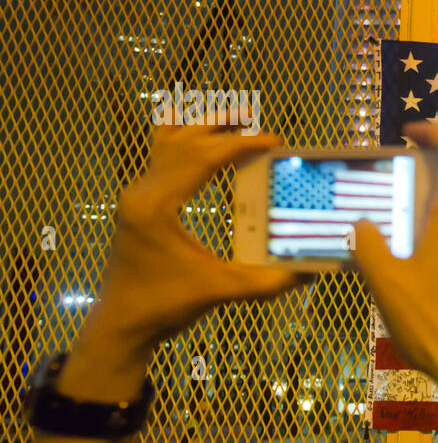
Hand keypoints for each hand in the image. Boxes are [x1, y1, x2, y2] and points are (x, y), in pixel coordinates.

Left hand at [78, 113, 310, 367]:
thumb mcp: (219, 291)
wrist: (122, 324)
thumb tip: (310, 273)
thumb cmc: (164, 306)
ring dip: (199, 127)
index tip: (274, 141)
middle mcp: (143, 191)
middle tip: (256, 119)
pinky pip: (159, 158)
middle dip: (222, 126)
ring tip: (232, 119)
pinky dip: (181, 141)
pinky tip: (199, 138)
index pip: (203, 158)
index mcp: (157, 205)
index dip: (241, 145)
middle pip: (184, 140)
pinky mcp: (138, 204)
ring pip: (167, 142)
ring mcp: (136, 195)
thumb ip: (266, 282)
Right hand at [349, 119, 437, 402]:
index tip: (409, 132)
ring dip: (435, 205)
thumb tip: (361, 226)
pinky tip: (419, 263)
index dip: (437, 132)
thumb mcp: (385, 284)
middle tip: (396, 177)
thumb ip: (368, 247)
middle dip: (431, 168)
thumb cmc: (434, 323)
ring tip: (399, 223)